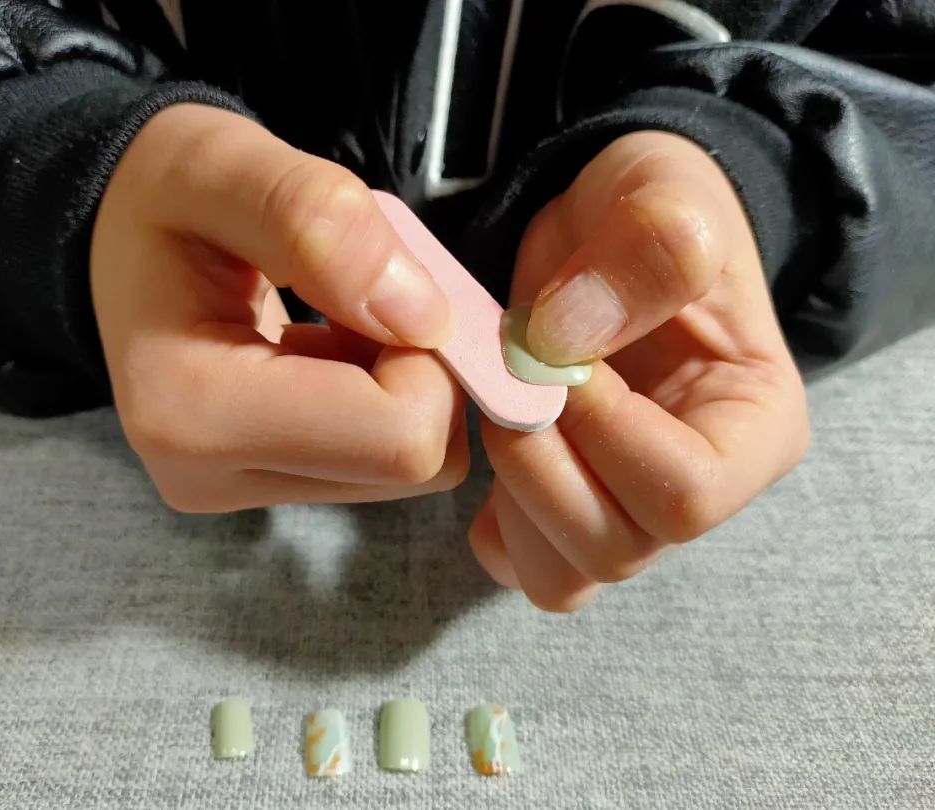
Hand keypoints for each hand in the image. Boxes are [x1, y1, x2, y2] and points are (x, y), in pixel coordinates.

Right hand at [91, 104, 466, 511]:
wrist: (113, 229)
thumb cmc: (161, 191)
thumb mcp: (225, 164)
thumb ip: (317, 220)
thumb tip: (423, 320)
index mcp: (194, 412)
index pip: (396, 439)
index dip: (430, 357)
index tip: (392, 285)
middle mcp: (210, 478)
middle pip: (408, 467)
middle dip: (419, 372)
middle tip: (370, 295)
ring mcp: (233, 490)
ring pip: (401, 469)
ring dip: (398, 382)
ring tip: (337, 316)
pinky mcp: (258, 483)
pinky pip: (374, 461)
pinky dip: (378, 397)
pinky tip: (329, 343)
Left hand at [470, 132, 808, 610]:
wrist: (605, 227)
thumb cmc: (652, 213)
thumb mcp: (669, 195)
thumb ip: (646, 254)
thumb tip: (561, 346)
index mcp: (755, 430)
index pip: (687, 495)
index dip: (606, 435)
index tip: (563, 356)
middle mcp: (700, 490)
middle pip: (618, 548)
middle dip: (542, 469)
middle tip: (511, 381)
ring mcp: (628, 510)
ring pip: (564, 576)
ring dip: (511, 500)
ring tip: (503, 413)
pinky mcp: (565, 509)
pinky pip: (520, 562)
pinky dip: (493, 522)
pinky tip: (491, 451)